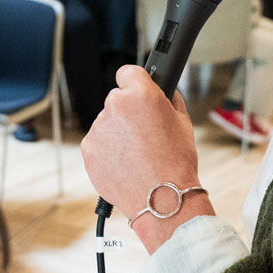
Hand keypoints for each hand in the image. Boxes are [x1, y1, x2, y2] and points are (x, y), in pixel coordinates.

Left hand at [81, 65, 208, 251]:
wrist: (161, 199)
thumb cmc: (176, 162)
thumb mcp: (183, 122)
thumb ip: (168, 100)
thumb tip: (162, 91)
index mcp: (142, 94)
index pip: (128, 72)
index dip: (134, 82)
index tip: (136, 90)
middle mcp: (116, 105)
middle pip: (117, 100)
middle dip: (127, 112)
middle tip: (144, 133)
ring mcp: (99, 128)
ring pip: (106, 123)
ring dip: (117, 133)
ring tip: (137, 155)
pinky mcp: (89, 148)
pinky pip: (97, 142)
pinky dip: (107, 150)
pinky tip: (125, 164)